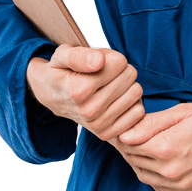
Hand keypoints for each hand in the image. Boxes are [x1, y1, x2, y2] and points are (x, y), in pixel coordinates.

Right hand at [27, 45, 144, 142]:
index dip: (112, 57)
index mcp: (78, 90)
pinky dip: (131, 102)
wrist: (53, 97)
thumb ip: (79, 55)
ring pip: (136, 92)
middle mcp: (89, 111)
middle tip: (103, 73)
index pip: (120, 63)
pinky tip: (116, 99)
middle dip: (119, 69)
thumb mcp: (62, 55)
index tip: (99, 61)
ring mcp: (99, 125)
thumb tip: (99, 61)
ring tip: (109, 85)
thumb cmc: (62, 71)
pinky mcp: (108, 134)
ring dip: (127, 85)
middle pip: (130, 76)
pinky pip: (138, 112)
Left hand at [114, 100, 191, 190]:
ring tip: (143, 143)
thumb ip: (152, 123)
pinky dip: (151, 173)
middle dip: (128, 145)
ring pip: (143, 175)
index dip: (123, 131)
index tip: (124, 121)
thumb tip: (126, 132)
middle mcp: (171, 171)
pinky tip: (156, 158)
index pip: (129, 144)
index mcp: (167, 148)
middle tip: (131, 129)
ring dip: (137, 160)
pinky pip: (158, 186)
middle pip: (133, 160)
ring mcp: (180, 184)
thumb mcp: (185, 112)